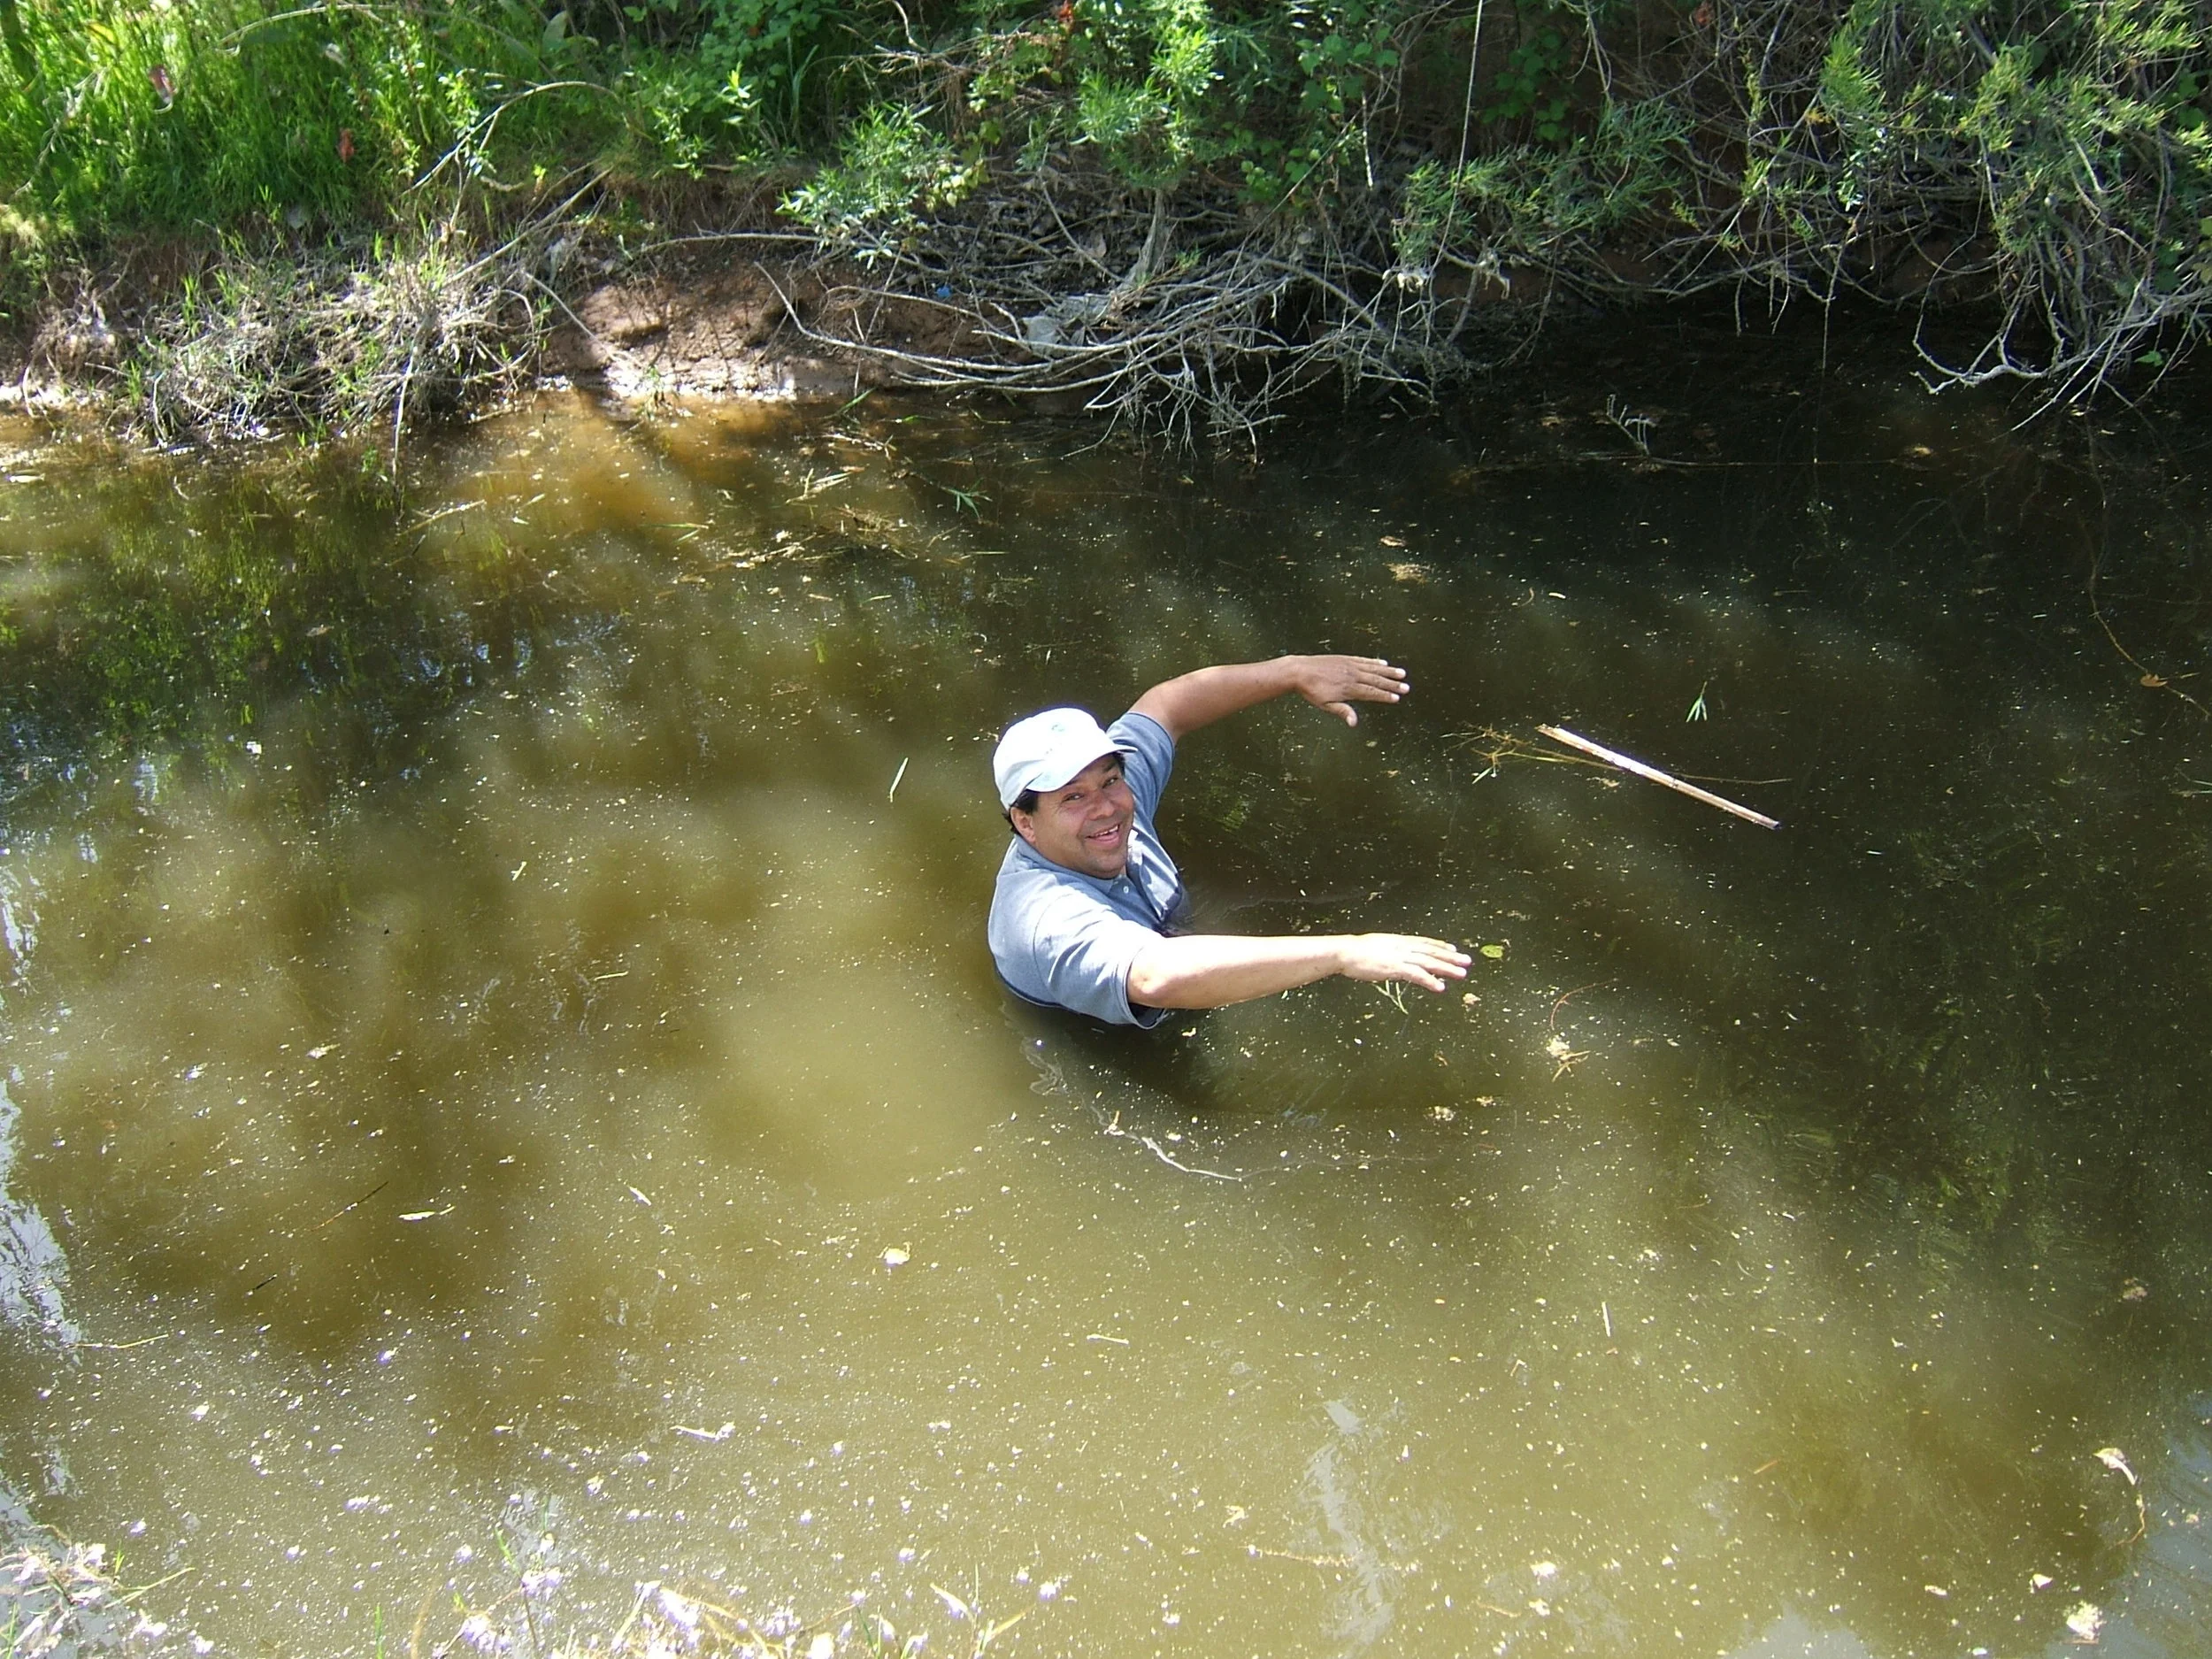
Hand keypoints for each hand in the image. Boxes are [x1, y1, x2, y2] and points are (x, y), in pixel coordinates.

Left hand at [1291, 655, 1409, 726]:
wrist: (1300, 671)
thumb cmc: (1311, 690)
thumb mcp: (1325, 705)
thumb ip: (1342, 712)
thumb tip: (1354, 723)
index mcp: (1349, 688)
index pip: (1371, 692)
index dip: (1385, 696)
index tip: (1397, 698)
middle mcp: (1353, 675)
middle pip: (1376, 680)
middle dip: (1392, 685)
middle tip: (1407, 688)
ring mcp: (1350, 665)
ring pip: (1373, 669)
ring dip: (1388, 672)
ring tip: (1401, 673)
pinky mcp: (1345, 659)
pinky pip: (1364, 660)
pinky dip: (1375, 662)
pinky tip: (1383, 663)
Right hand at [1334, 934, 1470, 991]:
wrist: (1346, 952)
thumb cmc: (1356, 952)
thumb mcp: (1376, 947)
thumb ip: (1389, 951)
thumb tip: (1393, 956)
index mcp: (1399, 941)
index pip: (1424, 942)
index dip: (1440, 946)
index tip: (1453, 950)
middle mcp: (1403, 947)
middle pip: (1431, 952)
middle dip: (1450, 957)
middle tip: (1467, 962)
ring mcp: (1400, 957)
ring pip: (1429, 962)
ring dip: (1447, 969)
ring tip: (1462, 975)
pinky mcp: (1395, 968)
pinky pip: (1417, 975)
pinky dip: (1430, 981)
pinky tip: (1440, 988)